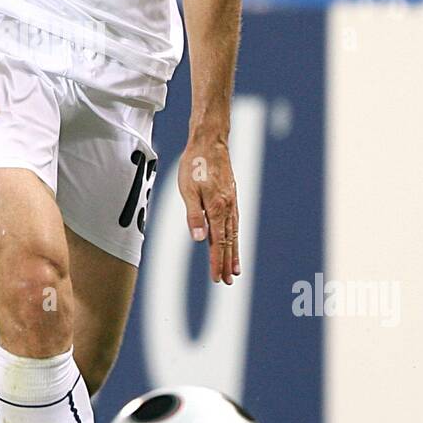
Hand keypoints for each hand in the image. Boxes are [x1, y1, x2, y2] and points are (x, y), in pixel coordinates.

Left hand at [178, 135, 239, 283]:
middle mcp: (228, 208)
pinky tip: (233, 240)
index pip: (217, 243)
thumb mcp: (187, 191)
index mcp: (217, 209)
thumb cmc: (195, 164)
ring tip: (235, 268)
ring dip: (233, 252)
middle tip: (229, 281)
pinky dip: (235, 236)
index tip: (218, 278)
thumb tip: (198, 239)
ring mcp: (231, 202)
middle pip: (228, 242)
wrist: (210, 141)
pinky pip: (234, 222)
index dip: (217, 262)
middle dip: (227, 262)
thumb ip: (193, 216)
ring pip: (234, 233)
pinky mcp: (231, 196)